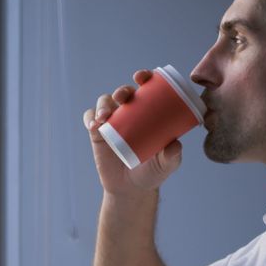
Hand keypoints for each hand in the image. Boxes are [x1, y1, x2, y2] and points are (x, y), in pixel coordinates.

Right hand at [83, 70, 183, 196]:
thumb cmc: (152, 171)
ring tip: (105, 117)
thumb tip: (175, 145)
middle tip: (123, 96)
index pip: (145, 88)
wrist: (132, 189)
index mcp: (148, 112)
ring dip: (103, 105)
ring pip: (104, 103)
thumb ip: (172, 156)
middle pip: (123, 93)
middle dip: (122, 90)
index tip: (142, 76)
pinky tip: (93, 125)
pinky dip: (90, 118)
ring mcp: (112, 122)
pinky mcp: (97, 133)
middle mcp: (129, 113)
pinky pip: (90, 118)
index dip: (144, 77)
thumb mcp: (166, 165)